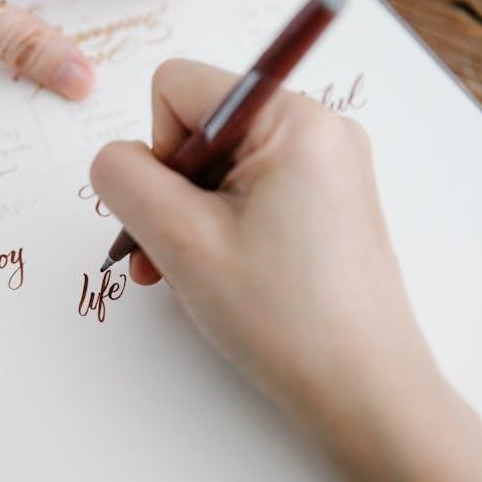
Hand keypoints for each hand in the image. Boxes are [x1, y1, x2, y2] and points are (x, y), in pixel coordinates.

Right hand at [91, 59, 417, 414]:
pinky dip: (220, 229)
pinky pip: (252, 194)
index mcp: (293, 118)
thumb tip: (116, 160)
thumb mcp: (181, 239)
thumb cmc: (284, 318)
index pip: (178, 88)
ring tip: (189, 275)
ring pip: (220, 168)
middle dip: (170, 193)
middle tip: (167, 257)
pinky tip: (218, 276)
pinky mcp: (328, 205)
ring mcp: (328, 169)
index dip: (156, 150)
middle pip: (200, 129)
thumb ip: (125, 179)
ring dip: (188, 218)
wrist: (364, 393)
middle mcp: (319, 130)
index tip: (176, 214)